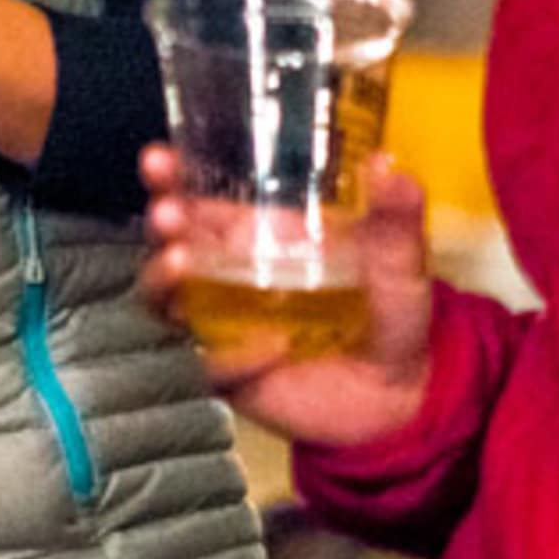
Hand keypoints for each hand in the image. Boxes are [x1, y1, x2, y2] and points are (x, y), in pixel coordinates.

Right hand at [138, 144, 438, 446]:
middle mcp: (228, 273)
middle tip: (167, 213)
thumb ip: (395, 223)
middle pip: (172, 240)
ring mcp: (221, 324)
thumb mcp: (401, 265)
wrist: (397, 398)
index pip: (203, 196)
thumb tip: (390, 167)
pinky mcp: (227, 374)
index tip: (157, 160)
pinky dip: (230, 358)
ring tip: (181, 264)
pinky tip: (271, 351)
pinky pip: (210, 365)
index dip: (173, 177)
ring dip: (164, 279)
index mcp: (261, 234)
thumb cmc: (391, 316)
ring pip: (166, 298)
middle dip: (161, 221)